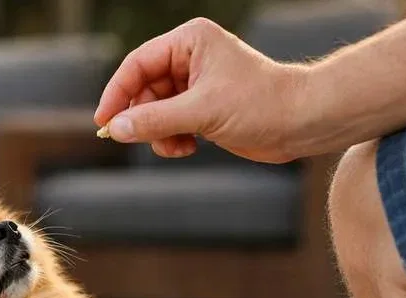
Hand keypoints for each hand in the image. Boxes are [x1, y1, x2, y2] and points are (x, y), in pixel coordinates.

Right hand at [94, 18, 310, 162]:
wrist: (301, 123)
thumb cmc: (262, 104)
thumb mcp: (202, 112)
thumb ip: (155, 120)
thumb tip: (115, 129)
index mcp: (189, 41)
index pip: (138, 64)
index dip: (117, 93)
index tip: (103, 122)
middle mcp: (190, 58)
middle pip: (142, 90)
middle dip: (142, 119)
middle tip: (140, 140)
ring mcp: (195, 84)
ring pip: (153, 111)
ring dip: (158, 134)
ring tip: (177, 146)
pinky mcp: (201, 108)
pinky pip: (169, 124)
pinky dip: (172, 140)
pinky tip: (189, 148)